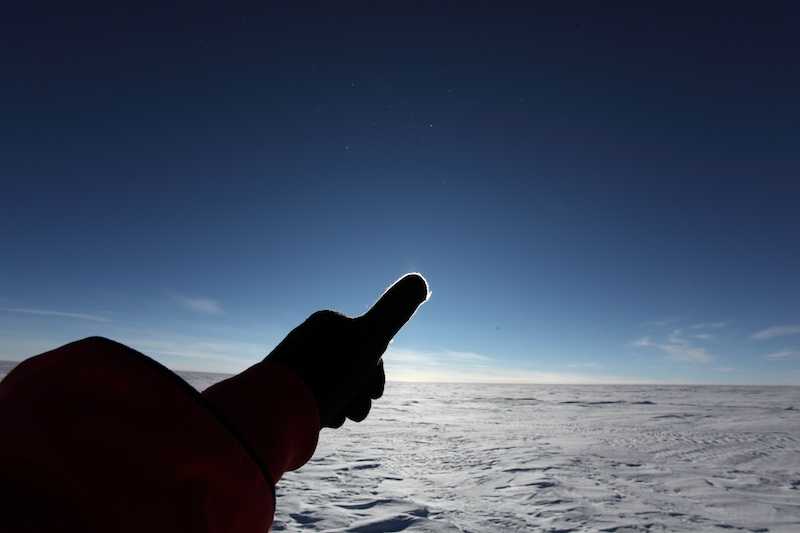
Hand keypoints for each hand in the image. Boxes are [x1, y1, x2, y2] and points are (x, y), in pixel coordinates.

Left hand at [267, 273, 427, 427]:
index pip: (369, 348)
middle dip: (361, 395)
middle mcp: (311, 340)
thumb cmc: (327, 374)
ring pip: (338, 389)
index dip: (376, 374)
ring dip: (345, 406)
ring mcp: (297, 367)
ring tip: (335, 416)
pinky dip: (325, 413)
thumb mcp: (369, 339)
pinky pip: (317, 401)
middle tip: (354, 408)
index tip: (373, 391)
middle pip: (354, 370)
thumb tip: (421, 279)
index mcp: (329, 323)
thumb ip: (396, 310)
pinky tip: (319, 419)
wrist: (276, 412)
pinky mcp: (287, 392)